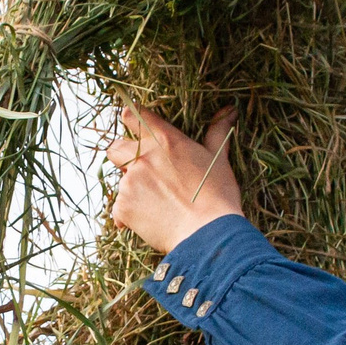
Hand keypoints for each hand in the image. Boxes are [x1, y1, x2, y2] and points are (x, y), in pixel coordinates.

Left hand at [106, 106, 240, 255]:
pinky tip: (150, 221)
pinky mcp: (123, 207)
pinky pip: (119, 209)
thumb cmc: (218, 196)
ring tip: (159, 205)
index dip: (132, 120)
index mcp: (165, 140)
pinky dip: (130, 215)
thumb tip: (230, 110)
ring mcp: (130, 182)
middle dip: (122, 157)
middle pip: (116, 148)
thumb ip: (217, 132)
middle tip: (143, 172)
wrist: (208, 234)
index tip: (134, 128)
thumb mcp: (219, 159)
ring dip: (134, 190)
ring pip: (121, 181)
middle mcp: (143, 157)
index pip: (134, 115)